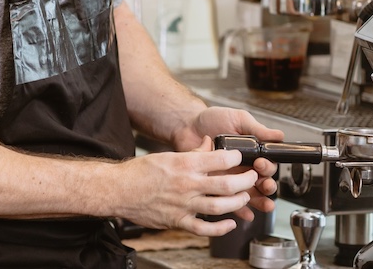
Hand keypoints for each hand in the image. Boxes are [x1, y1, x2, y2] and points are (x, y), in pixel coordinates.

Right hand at [111, 136, 262, 236]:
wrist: (119, 190)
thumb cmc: (140, 172)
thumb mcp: (167, 155)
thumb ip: (191, 153)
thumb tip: (208, 143)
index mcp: (184, 164)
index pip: (218, 158)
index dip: (235, 156)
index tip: (241, 155)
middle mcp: (186, 185)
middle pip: (226, 184)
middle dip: (245, 181)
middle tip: (253, 177)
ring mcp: (183, 205)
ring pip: (219, 206)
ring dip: (237, 203)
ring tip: (245, 197)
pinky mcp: (177, 221)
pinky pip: (204, 228)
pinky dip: (220, 228)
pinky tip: (230, 223)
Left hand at [171, 107, 283, 219]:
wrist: (187, 125)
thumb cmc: (212, 119)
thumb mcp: (238, 119)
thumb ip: (257, 129)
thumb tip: (279, 136)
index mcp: (250, 152)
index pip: (266, 165)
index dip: (267, 167)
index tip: (261, 163)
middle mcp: (242, 167)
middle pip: (261, 182)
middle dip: (267, 186)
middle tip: (265, 184)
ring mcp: (229, 178)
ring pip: (249, 194)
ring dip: (259, 201)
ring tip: (264, 204)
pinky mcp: (215, 187)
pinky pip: (228, 202)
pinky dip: (239, 209)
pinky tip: (246, 213)